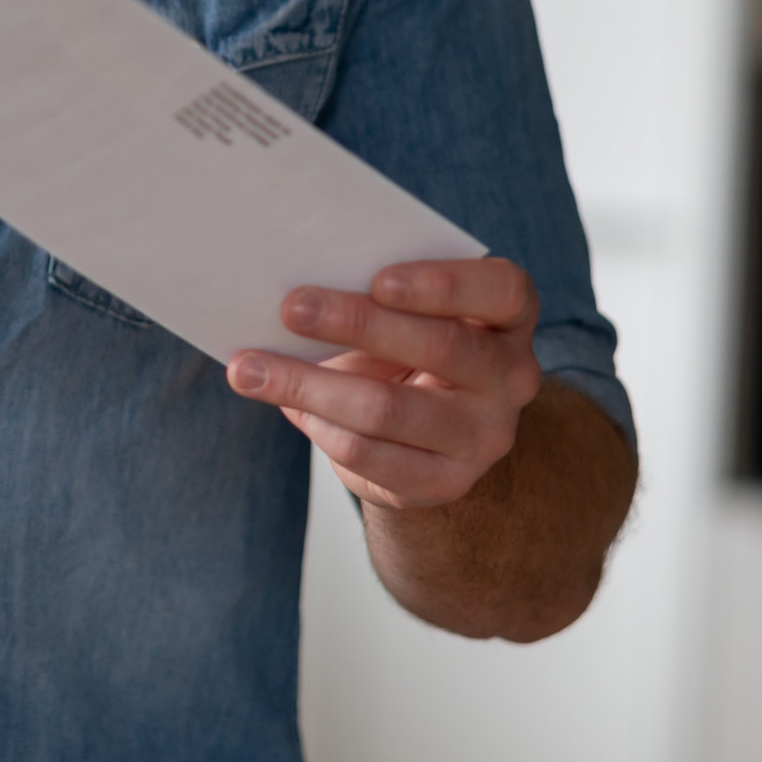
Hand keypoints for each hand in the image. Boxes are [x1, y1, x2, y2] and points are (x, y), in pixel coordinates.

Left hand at [226, 257, 542, 510]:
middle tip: (290, 307)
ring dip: (309, 385)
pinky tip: (287, 405)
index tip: (378, 279)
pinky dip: (320, 426)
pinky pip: (370, 455)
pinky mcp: (446, 482)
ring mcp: (485, 436)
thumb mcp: (410, 314)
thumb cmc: (411, 347)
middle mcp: (512, 377)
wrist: (435, 434)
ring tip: (249, 369)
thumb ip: (378, 294)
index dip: (445, 284)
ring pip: (390, 409)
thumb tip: (296, 292)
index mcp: (509, 317)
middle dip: (357, 322)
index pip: (503, 291)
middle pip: (441, 346)